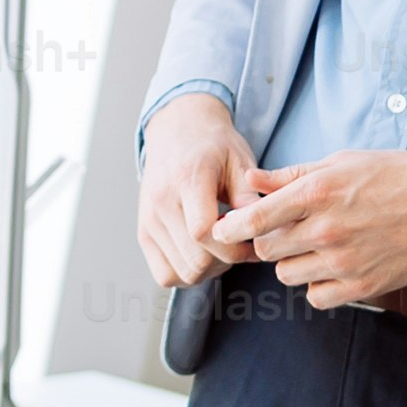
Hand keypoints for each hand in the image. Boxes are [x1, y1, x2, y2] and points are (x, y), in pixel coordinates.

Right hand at [136, 95, 260, 290]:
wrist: (178, 132)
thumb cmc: (214, 146)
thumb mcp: (240, 161)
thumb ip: (249, 198)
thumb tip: (262, 233)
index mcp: (186, 179)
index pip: (203, 232)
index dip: (233, 247)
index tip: (253, 242)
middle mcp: (160, 202)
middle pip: (195, 259)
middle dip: (227, 261)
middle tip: (243, 247)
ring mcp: (149, 221)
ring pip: (182, 273)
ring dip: (209, 270)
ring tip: (224, 250)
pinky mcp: (144, 234)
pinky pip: (165, 275)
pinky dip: (187, 274)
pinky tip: (204, 256)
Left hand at [222, 151, 406, 309]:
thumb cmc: (395, 175)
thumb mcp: (341, 162)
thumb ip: (291, 175)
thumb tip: (250, 180)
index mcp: (318, 193)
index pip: (255, 218)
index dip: (231, 227)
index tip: (222, 231)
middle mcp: (327, 230)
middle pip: (265, 250)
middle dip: (268, 241)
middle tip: (286, 231)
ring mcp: (344, 262)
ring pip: (287, 275)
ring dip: (293, 262)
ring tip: (315, 246)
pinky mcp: (362, 286)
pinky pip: (316, 296)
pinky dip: (317, 285)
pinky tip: (331, 267)